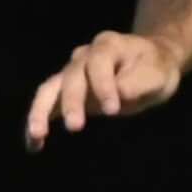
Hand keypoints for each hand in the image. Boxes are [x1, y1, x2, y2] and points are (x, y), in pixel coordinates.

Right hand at [21, 31, 183, 150]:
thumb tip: (120, 94)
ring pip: (50, 89)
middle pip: (71, 77)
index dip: (103, 86)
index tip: (112, 109)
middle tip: (75, 127)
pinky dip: (39, 122)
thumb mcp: (157, 74)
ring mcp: (71, 73)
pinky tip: (34, 145)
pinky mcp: (65, 91)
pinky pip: (48, 104)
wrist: (148, 65)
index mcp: (108, 46)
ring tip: (37, 135)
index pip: (99, 64)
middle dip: (72, 102)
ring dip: (41, 111)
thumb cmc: (154, 69)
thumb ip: (139, 82)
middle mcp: (84, 56)